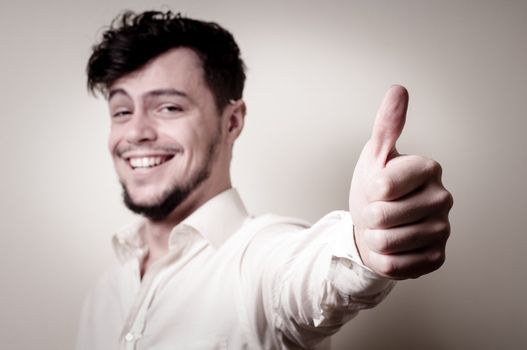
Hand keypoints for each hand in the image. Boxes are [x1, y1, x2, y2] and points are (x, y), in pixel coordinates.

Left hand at [349, 85, 452, 279]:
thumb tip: (398, 89)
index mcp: (428, 169)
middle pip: (381, 216)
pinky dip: (383, 259)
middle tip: (375, 211)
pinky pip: (396, 266)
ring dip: (373, 238)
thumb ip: (387, 125)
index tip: (375, 188)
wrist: (376, 226)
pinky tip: (392, 247)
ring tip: (382, 228)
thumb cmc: (375, 189)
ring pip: (387, 243)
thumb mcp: (375, 156)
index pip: (383, 185)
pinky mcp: (436, 258)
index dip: (368, 190)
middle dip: (367, 216)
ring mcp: (442, 231)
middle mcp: (442, 199)